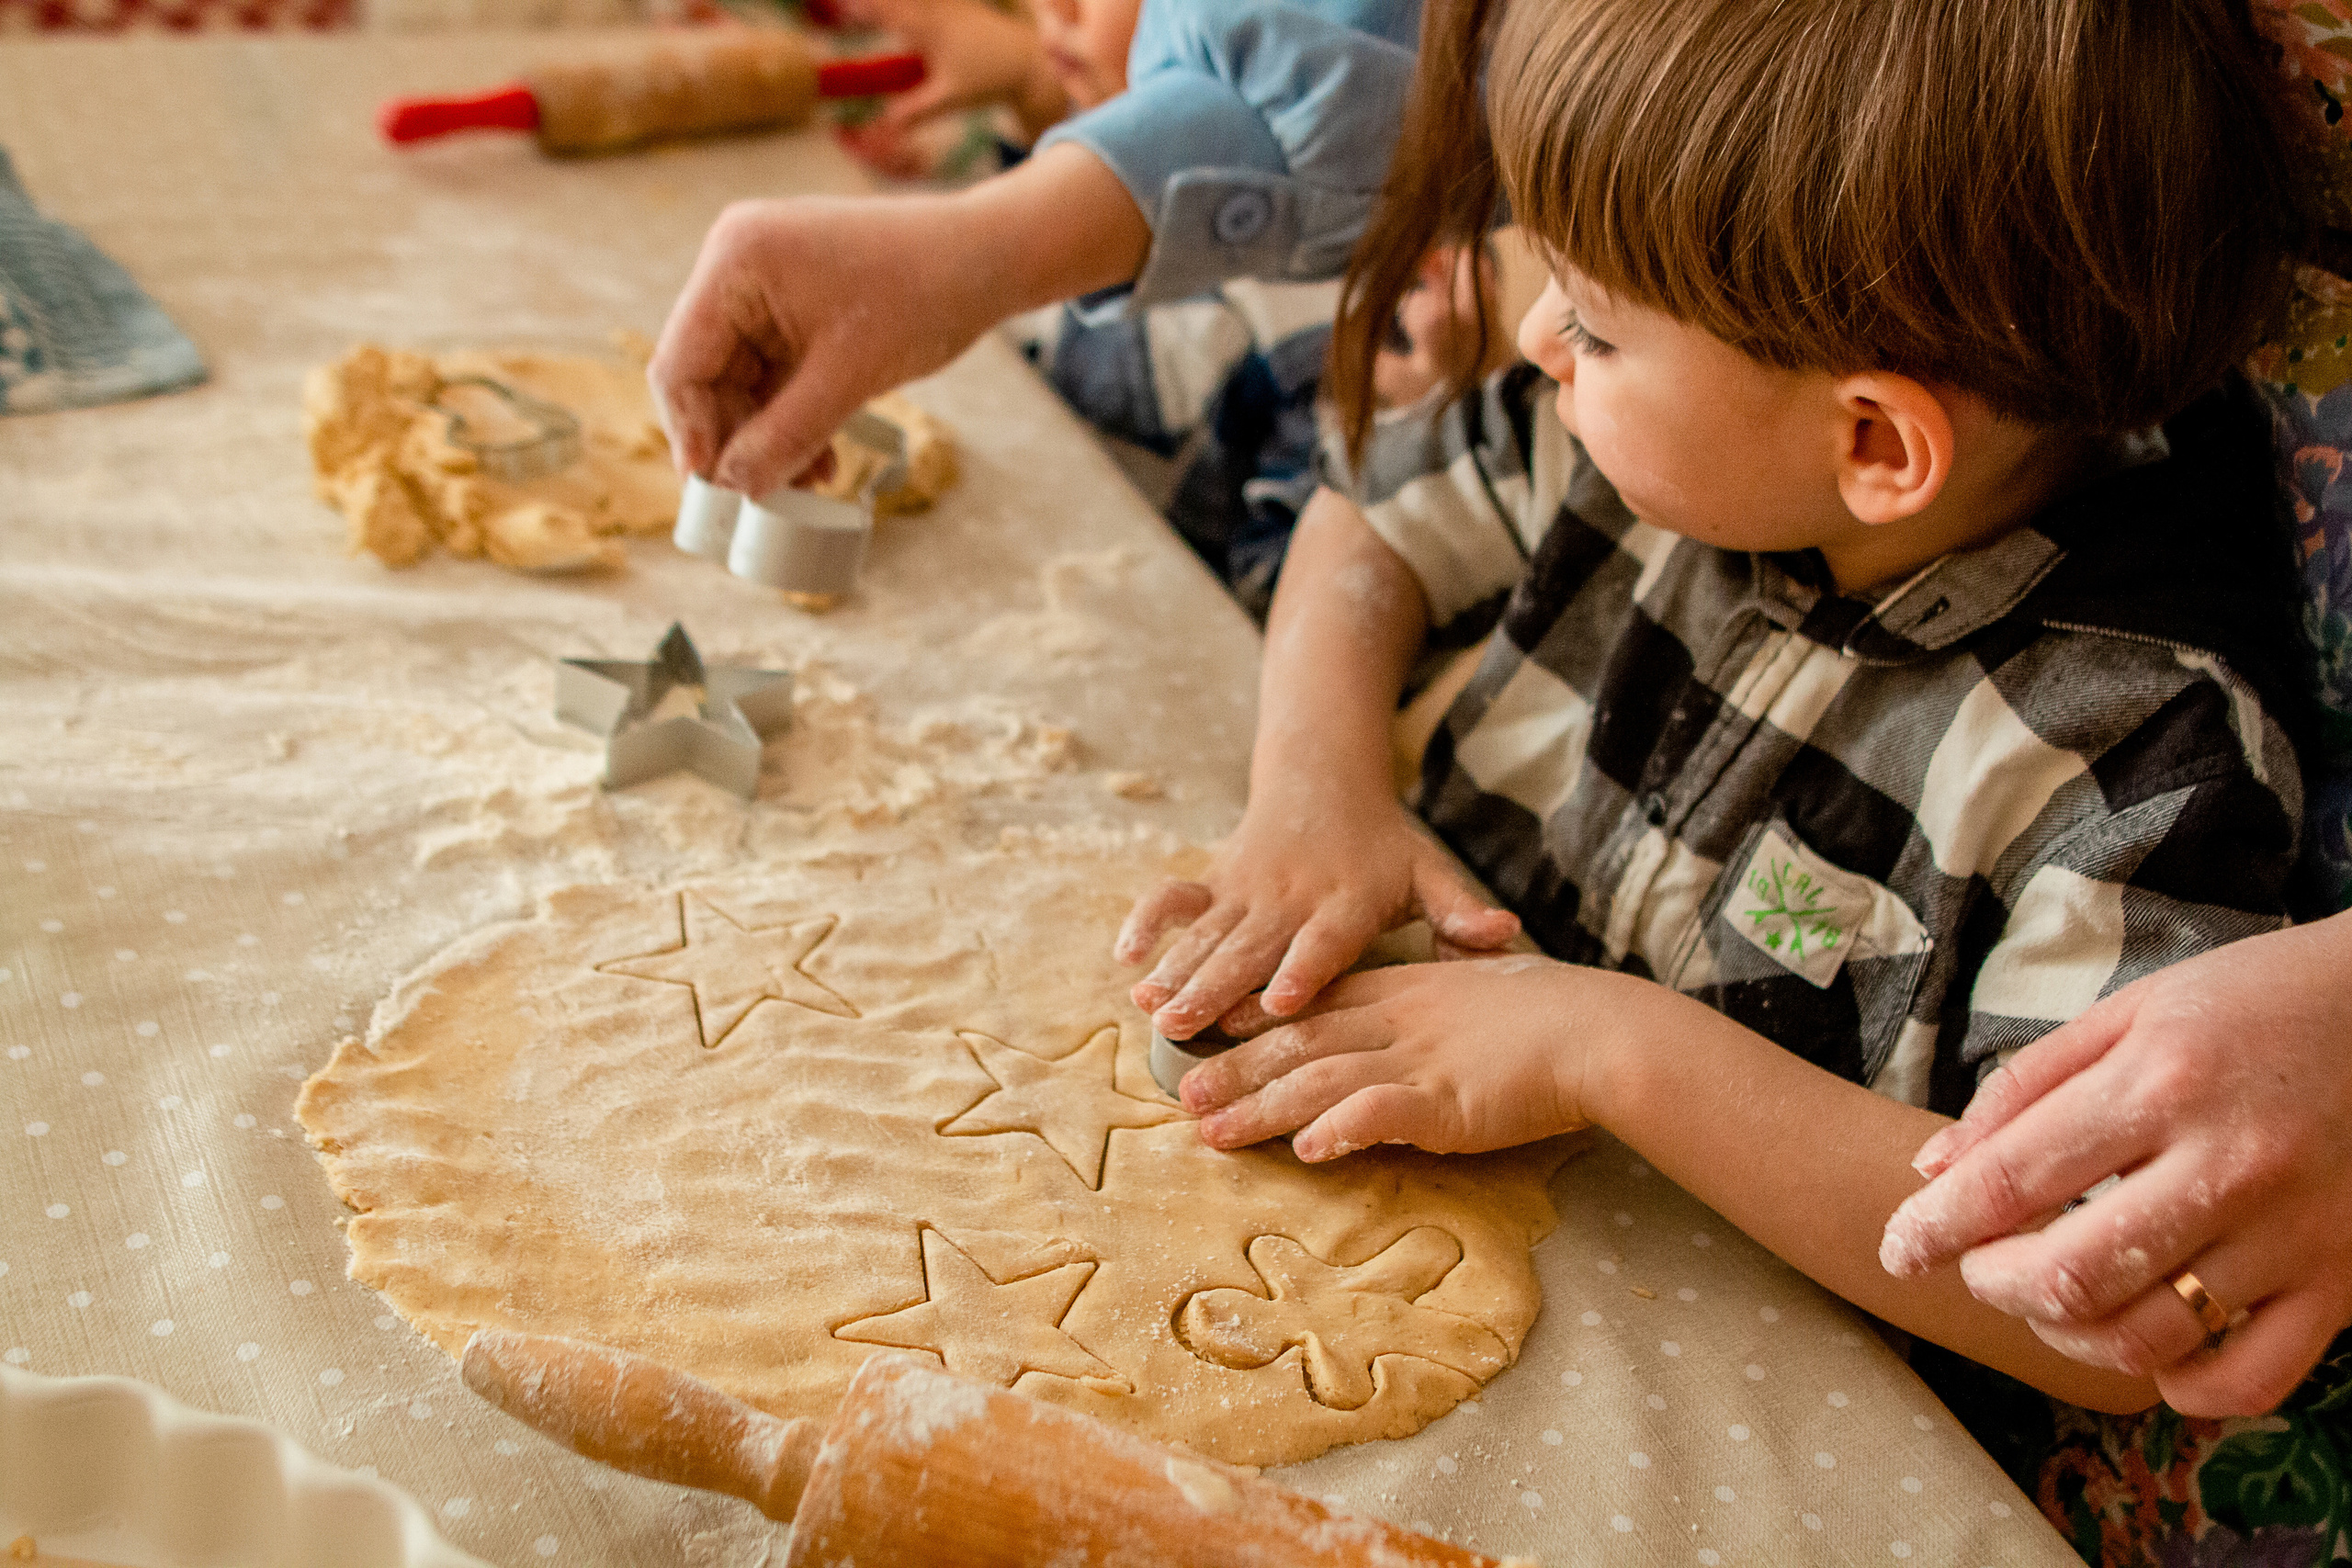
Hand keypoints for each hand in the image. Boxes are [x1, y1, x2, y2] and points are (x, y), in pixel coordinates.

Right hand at [648, 145, 1147, 497]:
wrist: (987, 257)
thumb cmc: (923, 296)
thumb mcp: (849, 378)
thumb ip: (786, 436)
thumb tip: (736, 487)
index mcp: (735, 262)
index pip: (681, 362)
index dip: (690, 433)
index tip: (711, 491)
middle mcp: (738, 265)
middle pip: (706, 374)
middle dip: (735, 438)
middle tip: (757, 498)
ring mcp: (765, 283)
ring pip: (742, 380)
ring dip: (767, 435)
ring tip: (801, 487)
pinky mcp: (794, 303)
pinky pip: (775, 370)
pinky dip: (791, 415)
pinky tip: (817, 461)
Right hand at [842, 0, 1068, 140]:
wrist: (1027, 61)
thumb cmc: (987, 81)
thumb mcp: (949, 100)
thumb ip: (913, 112)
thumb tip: (882, 127)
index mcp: (928, 29)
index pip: (886, 12)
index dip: (860, 7)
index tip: (840, 6)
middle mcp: (935, 9)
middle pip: (895, 1)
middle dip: (872, 3)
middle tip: (843, 4)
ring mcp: (946, 3)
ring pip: (912, 0)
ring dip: (889, 4)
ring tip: (859, 6)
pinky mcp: (956, 2)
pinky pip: (928, 1)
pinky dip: (908, 5)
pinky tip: (894, 9)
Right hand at [1116, 786, 1519, 1039]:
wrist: (1325, 777)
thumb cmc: (1384, 843)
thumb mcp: (1427, 870)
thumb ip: (1459, 911)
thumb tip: (1507, 933)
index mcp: (1345, 903)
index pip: (1321, 943)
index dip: (1300, 972)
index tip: (1277, 1004)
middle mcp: (1291, 897)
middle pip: (1250, 947)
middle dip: (1216, 987)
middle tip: (1185, 1028)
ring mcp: (1247, 888)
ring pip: (1207, 934)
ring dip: (1176, 970)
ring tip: (1149, 1010)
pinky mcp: (1216, 878)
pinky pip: (1174, 897)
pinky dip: (1147, 922)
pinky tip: (1124, 959)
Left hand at [1173, 956, 1598, 1159]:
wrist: (1599, 1029)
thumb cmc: (1548, 1015)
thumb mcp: (1474, 995)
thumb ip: (1427, 1016)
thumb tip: (1393, 1037)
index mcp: (1403, 990)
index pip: (1313, 1003)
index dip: (1257, 1019)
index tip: (1212, 1030)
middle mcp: (1397, 1021)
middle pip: (1298, 1043)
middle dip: (1236, 1070)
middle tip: (1183, 1097)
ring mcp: (1417, 1060)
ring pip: (1319, 1080)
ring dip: (1260, 1108)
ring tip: (1212, 1132)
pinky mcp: (1445, 1100)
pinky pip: (1379, 1112)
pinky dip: (1339, 1129)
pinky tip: (1305, 1149)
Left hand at [1878, 913, 2351, 1414]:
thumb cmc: (2252, 1003)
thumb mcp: (2129, 1011)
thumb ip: (2025, 1088)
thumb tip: (1933, 1169)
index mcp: (2160, 1083)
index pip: (2012, 1180)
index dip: (1933, 1228)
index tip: (1897, 1249)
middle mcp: (2228, 1164)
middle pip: (2070, 1274)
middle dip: (1992, 1284)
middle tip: (1974, 1268)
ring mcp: (2292, 1234)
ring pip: (2145, 1336)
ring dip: (2065, 1333)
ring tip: (2045, 1298)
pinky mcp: (2342, 1284)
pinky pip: (2249, 1379)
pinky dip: (2178, 1386)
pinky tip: (2143, 1346)